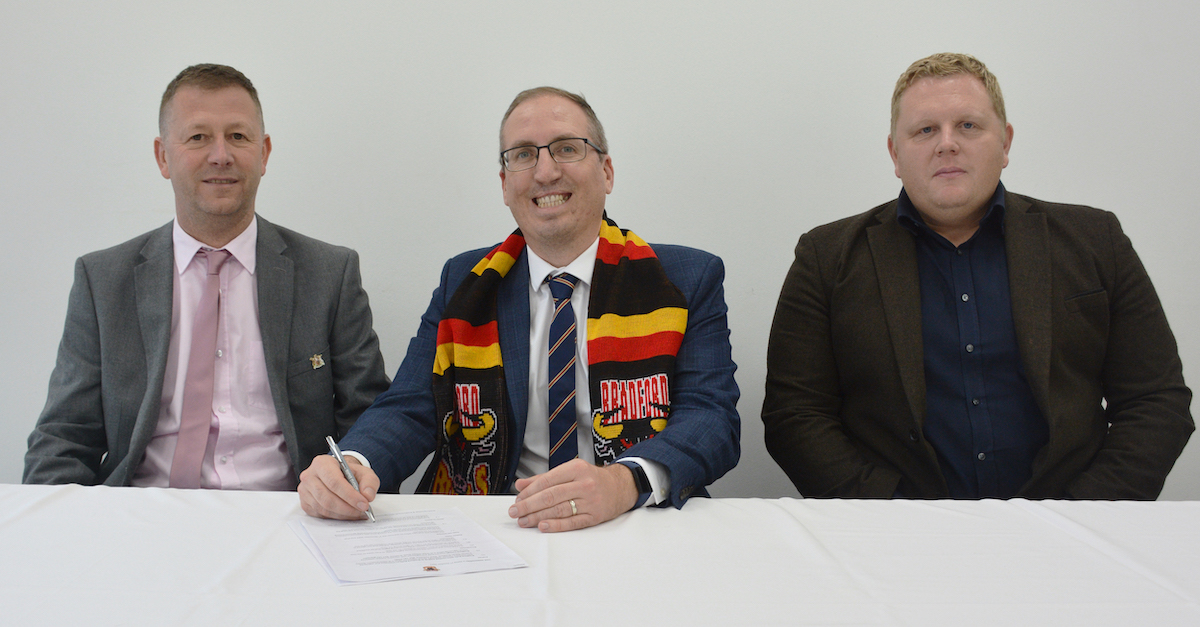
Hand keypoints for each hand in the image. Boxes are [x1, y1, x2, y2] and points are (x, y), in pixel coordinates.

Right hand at [298, 454, 378, 519]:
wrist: (339, 476)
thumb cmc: (349, 474)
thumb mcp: (364, 472)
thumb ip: (370, 482)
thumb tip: (368, 496)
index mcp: (322, 463)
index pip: (334, 481)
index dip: (350, 495)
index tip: (364, 504)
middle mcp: (309, 476)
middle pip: (327, 497)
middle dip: (347, 508)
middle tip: (362, 512)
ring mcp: (304, 491)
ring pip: (323, 508)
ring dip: (343, 514)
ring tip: (357, 514)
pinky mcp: (304, 503)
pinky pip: (320, 514)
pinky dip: (336, 517)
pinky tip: (347, 515)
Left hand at [508, 459, 638, 532]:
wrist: (621, 486)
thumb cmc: (592, 479)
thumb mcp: (570, 471)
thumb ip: (544, 478)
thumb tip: (521, 485)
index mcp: (576, 468)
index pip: (547, 481)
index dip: (529, 492)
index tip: (517, 499)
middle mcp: (584, 483)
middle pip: (551, 496)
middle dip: (529, 505)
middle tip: (515, 512)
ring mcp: (591, 500)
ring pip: (559, 510)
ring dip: (538, 517)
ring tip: (524, 521)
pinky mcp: (595, 516)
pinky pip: (572, 522)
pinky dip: (556, 525)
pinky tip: (543, 526)